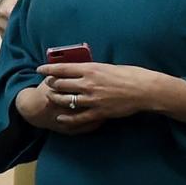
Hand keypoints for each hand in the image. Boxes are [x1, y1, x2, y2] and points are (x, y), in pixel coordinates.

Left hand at [37, 60, 158, 125]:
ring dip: (55, 98)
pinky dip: (66, 118)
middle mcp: (88, 84)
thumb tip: (81, 69)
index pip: (62, 68)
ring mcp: (92, 99)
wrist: (146, 90)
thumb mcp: (109, 66)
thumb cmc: (131, 75)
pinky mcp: (99, 112)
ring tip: (51, 97)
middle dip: (50, 84)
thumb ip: (93, 69)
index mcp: (90, 69)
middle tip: (47, 83)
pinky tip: (60, 117)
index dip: (47, 69)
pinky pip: (77, 117)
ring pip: (64, 100)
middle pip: (59, 84)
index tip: (40, 69)